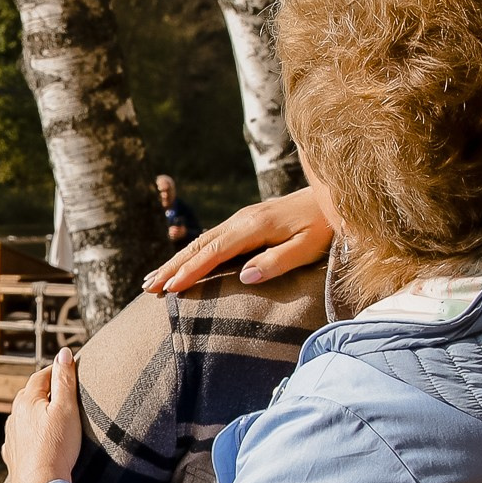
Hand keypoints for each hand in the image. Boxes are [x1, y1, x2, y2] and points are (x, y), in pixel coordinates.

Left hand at [3, 348, 81, 482]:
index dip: (56, 370)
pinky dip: (28, 434)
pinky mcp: (13, 456)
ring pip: (22, 417)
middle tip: (62, 389)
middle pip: (30, 395)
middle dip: (45, 389)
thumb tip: (63, 353)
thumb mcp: (66, 409)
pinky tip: (33, 439)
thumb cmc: (57, 447)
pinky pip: (19, 439)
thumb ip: (64, 380)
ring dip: (35, 412)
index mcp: (26, 401)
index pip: (41, 377)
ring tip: (50, 414)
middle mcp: (13, 417)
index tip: (68, 368)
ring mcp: (11, 437)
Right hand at [142, 184, 332, 294]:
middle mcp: (241, 220)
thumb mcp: (308, 247)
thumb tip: (245, 276)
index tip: (170, 288)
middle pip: (198, 246)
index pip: (213, 252)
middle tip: (148, 288)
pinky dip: (190, 253)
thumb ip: (277, 261)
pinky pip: (210, 239)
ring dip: (175, 261)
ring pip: (200, 241)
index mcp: (253, 227)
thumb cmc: (325, 226)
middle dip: (171, 267)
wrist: (333, 193)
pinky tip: (181, 264)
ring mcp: (241, 219)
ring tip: (153, 280)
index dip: (190, 271)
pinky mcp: (245, 222)